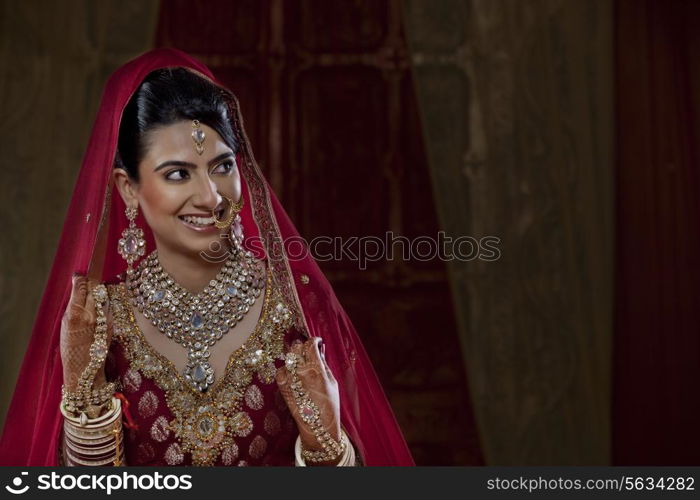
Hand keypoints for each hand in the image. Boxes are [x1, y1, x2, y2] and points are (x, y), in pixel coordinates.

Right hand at [60, 274, 109, 392]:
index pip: (81, 288)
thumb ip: (73, 306)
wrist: (84, 368)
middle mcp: (92, 315)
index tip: (79, 275)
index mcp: (76, 315)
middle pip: (95, 289)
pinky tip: (98, 309)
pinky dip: (103, 306)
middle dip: (91, 283)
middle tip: (88, 280)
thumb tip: (77, 288)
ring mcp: (104, 320)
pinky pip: (108, 308)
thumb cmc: (70, 346)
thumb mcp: (65, 324)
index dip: (80, 279)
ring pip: (103, 298)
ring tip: (92, 296)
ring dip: (99, 295)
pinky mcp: (112, 324)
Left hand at [276, 337, 340, 460]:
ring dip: (295, 358)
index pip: (309, 345)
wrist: (318, 426)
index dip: (314, 340)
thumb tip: (319, 350)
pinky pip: (280, 371)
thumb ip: (324, 364)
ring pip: (288, 358)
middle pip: (296, 348)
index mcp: (316, 370)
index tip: (317, 341)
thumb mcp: (332, 381)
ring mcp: (289, 380)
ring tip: (302, 364)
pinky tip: (293, 374)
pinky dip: (286, 369)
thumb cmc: (330, 404)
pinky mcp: (282, 388)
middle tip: (309, 351)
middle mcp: (300, 372)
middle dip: (303, 347)